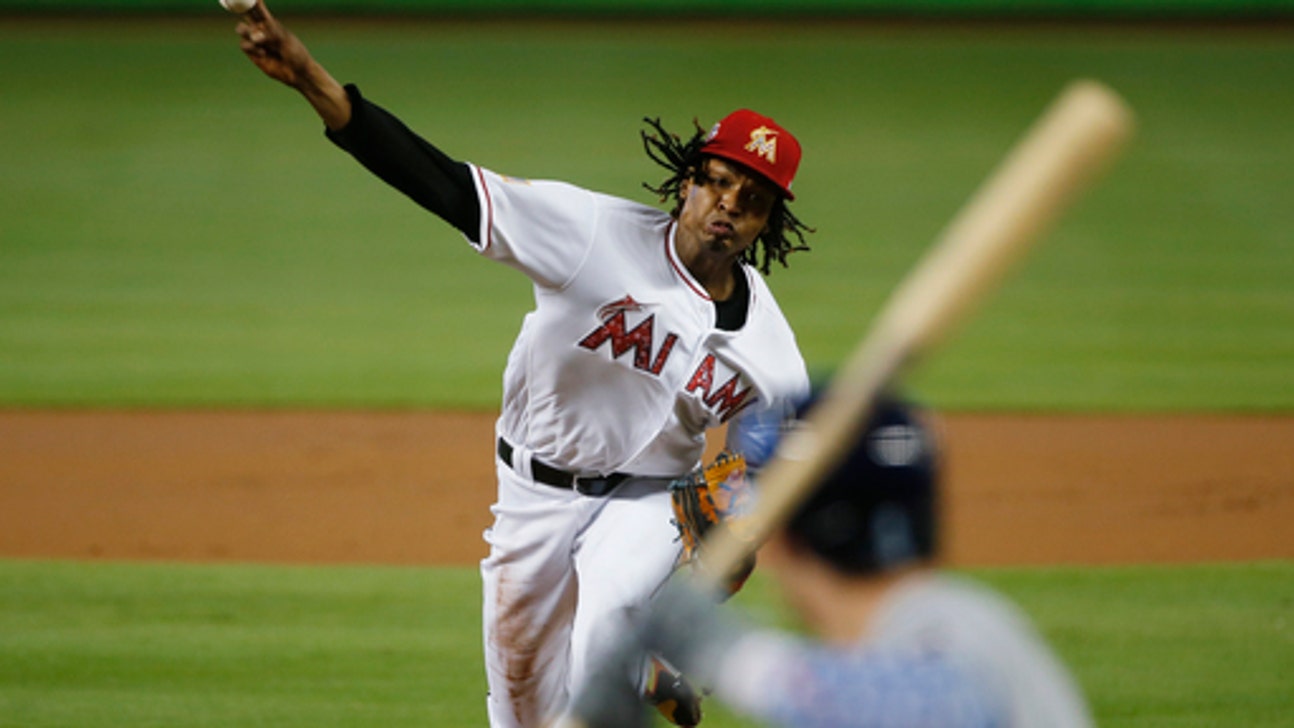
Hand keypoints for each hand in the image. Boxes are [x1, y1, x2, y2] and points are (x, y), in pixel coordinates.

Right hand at [232, 0, 350, 128]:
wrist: (297, 73)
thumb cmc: (296, 54)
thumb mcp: (285, 40)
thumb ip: (271, 34)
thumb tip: (256, 35)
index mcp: (270, 22)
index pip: (258, 8)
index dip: (252, 1)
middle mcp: (260, 29)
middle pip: (245, 13)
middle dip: (241, 8)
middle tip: (242, 10)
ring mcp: (255, 40)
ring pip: (241, 29)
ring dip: (247, 32)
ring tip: (259, 40)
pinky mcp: (252, 52)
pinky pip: (244, 45)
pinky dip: (252, 48)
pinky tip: (264, 53)